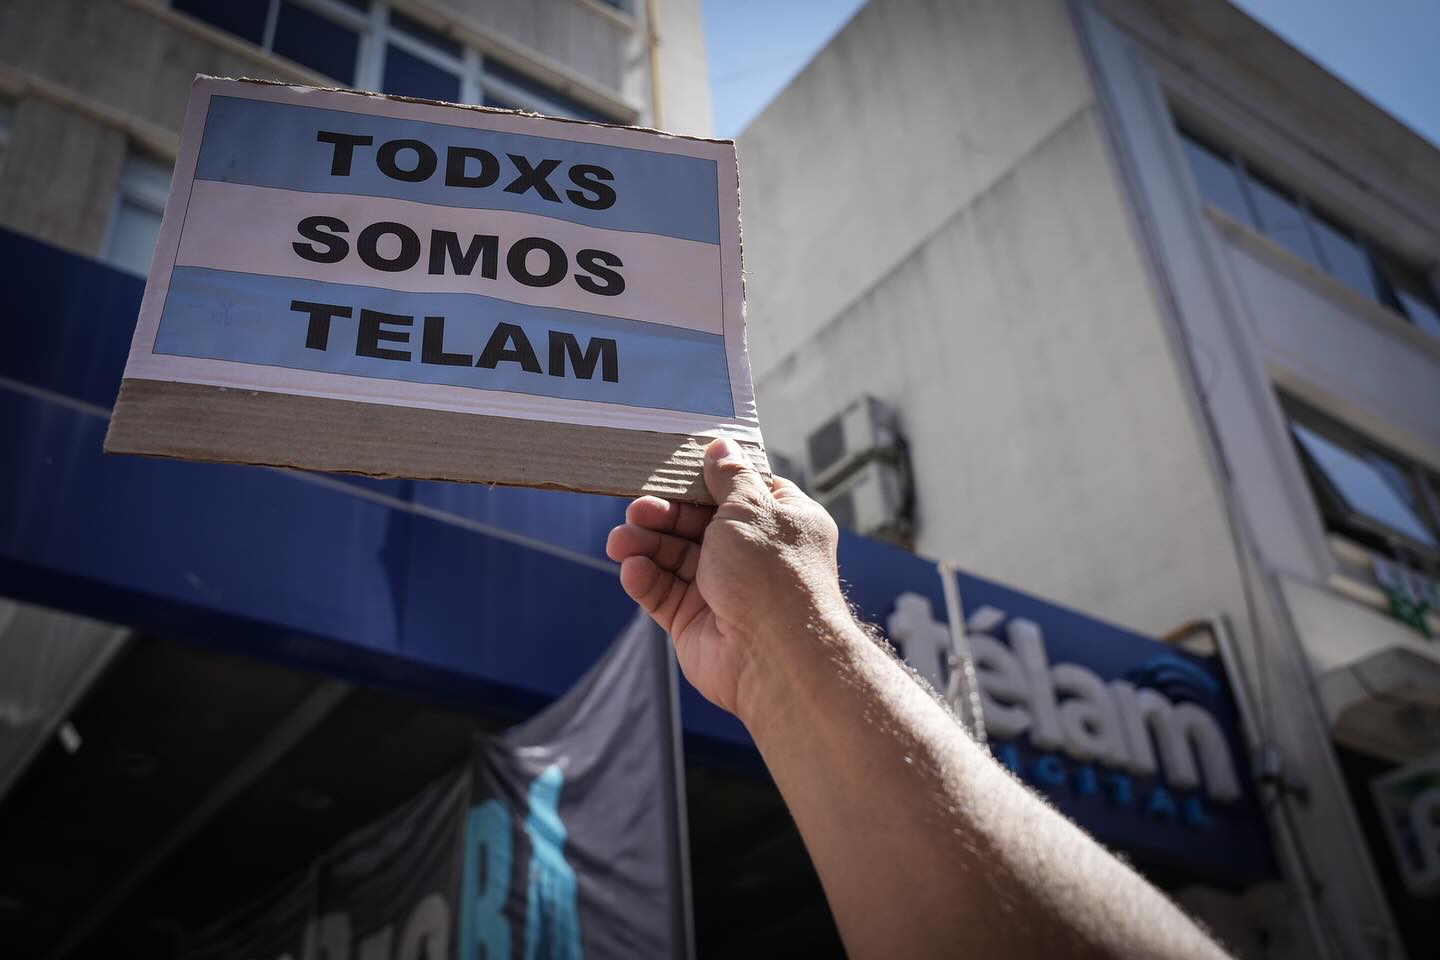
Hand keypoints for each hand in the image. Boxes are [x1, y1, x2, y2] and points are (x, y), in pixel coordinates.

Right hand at [605, 437, 846, 717]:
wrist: (776, 658)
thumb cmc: (773, 576)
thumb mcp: (751, 508)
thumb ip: (729, 476)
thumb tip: (721, 445)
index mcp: (780, 522)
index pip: (739, 491)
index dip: (705, 480)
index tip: (672, 471)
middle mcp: (753, 555)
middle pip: (696, 523)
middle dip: (663, 515)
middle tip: (636, 510)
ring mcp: (723, 590)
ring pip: (673, 557)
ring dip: (645, 545)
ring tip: (621, 541)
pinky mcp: (695, 622)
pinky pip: (662, 593)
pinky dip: (645, 579)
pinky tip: (633, 569)